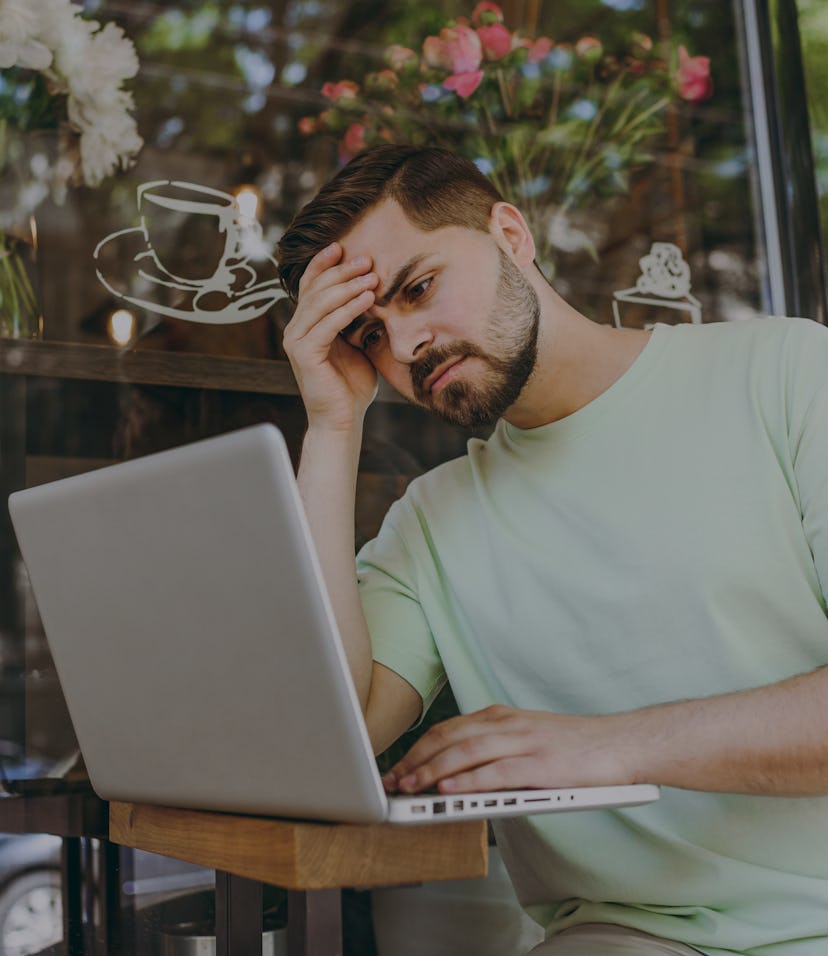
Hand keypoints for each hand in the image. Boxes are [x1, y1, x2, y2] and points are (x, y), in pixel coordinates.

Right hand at [282, 242, 379, 431]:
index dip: (323, 263)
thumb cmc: (352, 384)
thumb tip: (375, 291)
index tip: (343, 246)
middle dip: (341, 271)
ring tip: (372, 276)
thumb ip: (358, 320)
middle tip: (366, 259)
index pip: (311, 285)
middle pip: (316, 289)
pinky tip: (368, 299)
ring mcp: (297, 341)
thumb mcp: (358, 344)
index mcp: (307, 324)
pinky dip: (348, 309)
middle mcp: (296, 329)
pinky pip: (327, 324)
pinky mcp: (304, 354)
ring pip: (321, 303)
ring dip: (348, 286)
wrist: (342, 419)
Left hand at [382, 705, 632, 794]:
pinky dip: (468, 782)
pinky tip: (448, 793)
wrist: (620, 743)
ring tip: (410, 789)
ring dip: (432, 772)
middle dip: (416, 761)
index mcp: (501, 716)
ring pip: (466, 753)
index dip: (418, 749)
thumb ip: (494, 749)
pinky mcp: (540, 765)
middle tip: (394, 783)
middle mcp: (507, 724)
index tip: (398, 767)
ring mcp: (523, 742)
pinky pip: (495, 773)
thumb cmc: (574, 747)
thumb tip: (455, 777)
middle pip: (449, 738)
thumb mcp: (526, 738)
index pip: (448, 729)